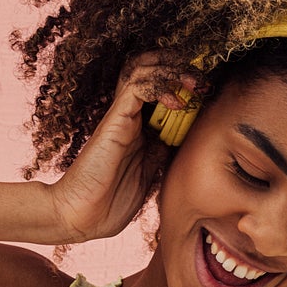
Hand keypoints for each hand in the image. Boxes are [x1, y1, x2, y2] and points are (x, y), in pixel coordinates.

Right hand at [48, 53, 195, 242]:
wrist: (80, 218)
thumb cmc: (109, 204)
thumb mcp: (149, 177)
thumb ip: (162, 157)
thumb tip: (183, 144)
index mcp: (139, 130)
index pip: (160, 89)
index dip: (183, 83)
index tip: (206, 93)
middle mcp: (129, 117)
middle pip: (151, 70)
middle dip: (180, 68)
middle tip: (202, 83)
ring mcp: (121, 117)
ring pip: (142, 68)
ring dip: (171, 70)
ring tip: (192, 84)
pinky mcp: (114, 120)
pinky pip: (135, 85)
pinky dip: (159, 85)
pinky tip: (176, 103)